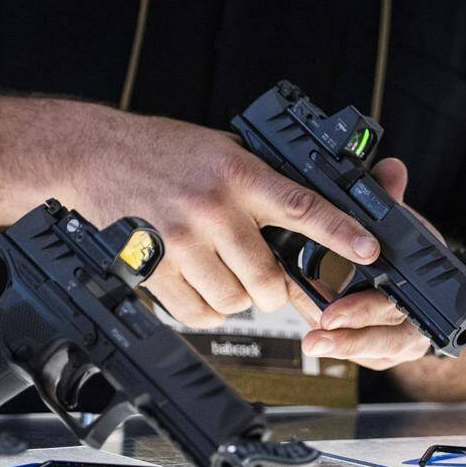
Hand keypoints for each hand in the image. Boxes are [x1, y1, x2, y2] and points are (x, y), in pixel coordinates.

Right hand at [72, 111, 380, 327]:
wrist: (97, 154)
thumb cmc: (166, 153)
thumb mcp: (225, 152)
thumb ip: (265, 182)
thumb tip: (317, 218)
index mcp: (238, 173)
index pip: (302, 206)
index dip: (340, 232)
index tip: (368, 250)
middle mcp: (212, 208)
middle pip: (267, 278)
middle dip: (276, 290)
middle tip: (269, 281)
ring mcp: (181, 241)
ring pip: (235, 301)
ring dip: (238, 298)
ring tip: (224, 272)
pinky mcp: (153, 268)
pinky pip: (199, 314)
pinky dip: (209, 311)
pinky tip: (202, 285)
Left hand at [294, 158, 432, 369]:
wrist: (427, 285)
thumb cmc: (414, 256)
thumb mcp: (407, 227)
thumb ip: (394, 199)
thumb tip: (390, 170)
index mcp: (425, 295)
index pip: (395, 308)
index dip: (363, 311)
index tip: (331, 312)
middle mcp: (413, 327)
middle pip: (381, 336)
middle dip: (346, 337)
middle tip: (317, 330)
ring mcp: (395, 343)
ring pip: (366, 349)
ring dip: (337, 345)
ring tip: (310, 341)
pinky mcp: (376, 353)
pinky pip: (356, 352)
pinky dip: (334, 343)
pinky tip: (312, 334)